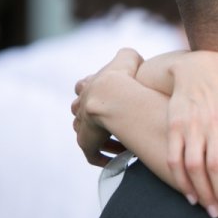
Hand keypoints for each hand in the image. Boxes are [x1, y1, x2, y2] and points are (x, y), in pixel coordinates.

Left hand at [71, 48, 142, 165]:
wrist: (112, 94)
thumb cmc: (124, 76)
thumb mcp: (128, 59)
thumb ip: (130, 56)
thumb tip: (137, 58)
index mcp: (89, 86)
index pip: (84, 87)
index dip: (95, 92)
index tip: (111, 98)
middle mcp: (82, 105)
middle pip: (80, 111)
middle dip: (94, 117)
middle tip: (114, 122)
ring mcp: (83, 125)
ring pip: (87, 134)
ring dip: (102, 139)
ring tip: (122, 145)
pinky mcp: (87, 142)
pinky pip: (92, 154)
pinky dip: (102, 157)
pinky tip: (115, 161)